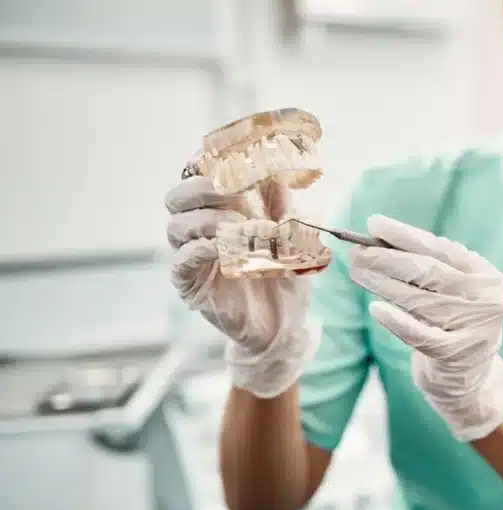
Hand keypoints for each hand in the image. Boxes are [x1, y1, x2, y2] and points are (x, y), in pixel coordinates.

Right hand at [165, 173, 317, 398]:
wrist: (284, 323)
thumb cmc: (285, 275)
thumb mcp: (290, 233)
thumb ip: (281, 204)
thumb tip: (278, 169)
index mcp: (218, 209)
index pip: (196, 176)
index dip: (205, 163)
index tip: (226, 157)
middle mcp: (199, 229)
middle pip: (176, 197)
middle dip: (198, 187)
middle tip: (226, 187)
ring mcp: (191, 256)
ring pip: (176, 226)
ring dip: (207, 220)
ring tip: (239, 227)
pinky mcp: (191, 284)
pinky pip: (181, 261)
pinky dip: (200, 249)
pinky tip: (222, 248)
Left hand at [347, 215, 502, 440]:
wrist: (469, 376)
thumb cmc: (451, 322)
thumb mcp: (452, 291)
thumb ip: (428, 266)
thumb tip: (379, 238)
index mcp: (486, 275)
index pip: (441, 249)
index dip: (405, 235)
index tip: (373, 223)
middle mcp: (485, 300)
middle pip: (428, 272)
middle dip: (387, 258)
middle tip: (356, 251)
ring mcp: (473, 329)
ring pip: (419, 301)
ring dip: (383, 283)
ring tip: (357, 271)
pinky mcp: (456, 355)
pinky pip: (420, 335)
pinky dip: (396, 321)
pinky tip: (375, 309)